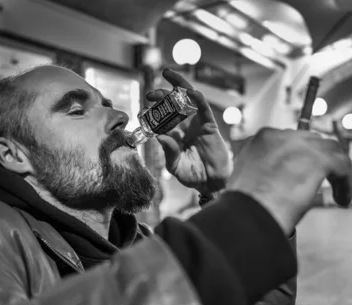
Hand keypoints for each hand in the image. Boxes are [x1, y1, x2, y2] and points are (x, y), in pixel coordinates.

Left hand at [146, 69, 231, 195]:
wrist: (210, 183)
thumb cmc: (192, 175)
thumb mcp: (175, 166)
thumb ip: (169, 152)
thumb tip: (159, 137)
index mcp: (172, 134)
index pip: (159, 118)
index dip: (150, 113)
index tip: (141, 112)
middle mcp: (183, 125)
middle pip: (171, 104)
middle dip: (161, 95)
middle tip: (150, 93)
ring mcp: (196, 123)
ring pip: (187, 99)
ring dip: (178, 85)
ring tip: (168, 74)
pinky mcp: (209, 125)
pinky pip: (204, 108)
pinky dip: (198, 98)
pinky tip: (190, 92)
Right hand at [227, 128, 351, 234]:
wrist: (246, 217)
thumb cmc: (245, 209)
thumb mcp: (248, 182)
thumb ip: (265, 173)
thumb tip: (282, 181)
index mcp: (260, 141)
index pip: (290, 141)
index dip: (302, 157)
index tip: (305, 174)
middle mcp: (279, 136)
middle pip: (312, 141)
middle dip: (321, 160)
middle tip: (325, 181)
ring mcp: (299, 146)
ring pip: (330, 150)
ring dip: (337, 172)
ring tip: (339, 194)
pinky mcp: (317, 159)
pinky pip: (342, 165)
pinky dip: (345, 183)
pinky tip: (343, 200)